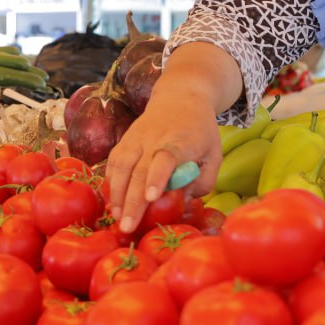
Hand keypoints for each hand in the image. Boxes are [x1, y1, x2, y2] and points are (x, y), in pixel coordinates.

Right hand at [103, 92, 221, 234]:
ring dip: (117, 195)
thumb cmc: (200, 131)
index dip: (157, 177)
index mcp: (180, 141)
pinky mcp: (124, 141)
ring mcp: (136, 138)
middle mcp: (154, 139)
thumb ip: (204, 180)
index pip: (166, 158)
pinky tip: (113, 203)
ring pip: (121, 166)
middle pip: (139, 170)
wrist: (180, 97)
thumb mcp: (214, 154)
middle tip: (127, 227)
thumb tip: (183, 200)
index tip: (151, 197)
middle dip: (132, 200)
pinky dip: (111, 183)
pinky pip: (113, 163)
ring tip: (117, 218)